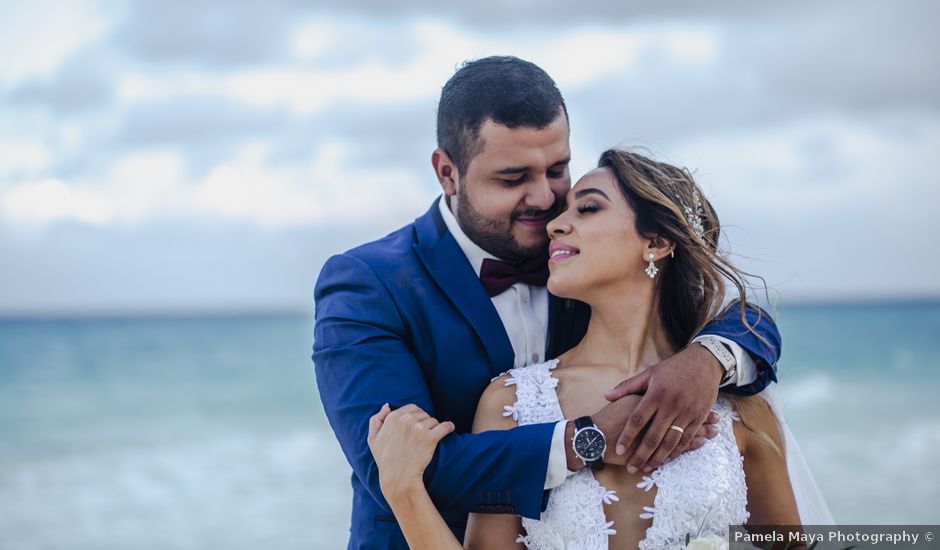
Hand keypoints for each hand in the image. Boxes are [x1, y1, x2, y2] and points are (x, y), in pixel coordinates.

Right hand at [367, 404, 454, 498]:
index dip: (416, 417)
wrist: (397, 478)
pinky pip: (445, 426)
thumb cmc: (385, 460)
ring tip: (430, 440)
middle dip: (425, 422)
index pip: (412, 408)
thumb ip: (376, 419)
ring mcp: (418, 428)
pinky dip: (449, 427)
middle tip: (424, 435)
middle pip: (424, 414)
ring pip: (434, 421)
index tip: (418, 426)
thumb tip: (387, 405)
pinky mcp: (430, 438)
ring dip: (434, 428)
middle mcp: (406, 420)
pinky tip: (450, 428)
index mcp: (393, 417)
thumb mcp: (373, 439)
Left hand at [604, 343, 722, 472]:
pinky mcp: (698, 417)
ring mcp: (686, 412)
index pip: (638, 419)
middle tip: (631, 467)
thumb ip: (627, 387)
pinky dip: (676, 452)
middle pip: (653, 435)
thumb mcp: (649, 373)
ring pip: (670, 441)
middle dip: (641, 454)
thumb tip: (606, 396)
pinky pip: (686, 439)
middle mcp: (671, 405)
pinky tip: (666, 460)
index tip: (619, 449)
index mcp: (656, 394)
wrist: (704, 363)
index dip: (627, 436)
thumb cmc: (673, 368)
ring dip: (658, 458)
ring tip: (647, 468)